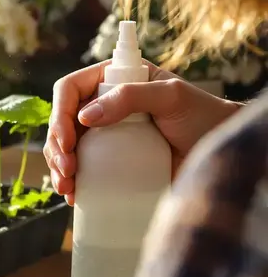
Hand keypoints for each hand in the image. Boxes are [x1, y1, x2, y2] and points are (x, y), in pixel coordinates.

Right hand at [44, 60, 239, 204]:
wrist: (220, 150)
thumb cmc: (202, 116)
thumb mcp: (170, 97)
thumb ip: (131, 96)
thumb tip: (85, 116)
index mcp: (112, 81)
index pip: (70, 90)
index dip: (60, 114)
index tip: (68, 141)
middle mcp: (102, 106)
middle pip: (61, 122)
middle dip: (56, 147)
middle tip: (67, 170)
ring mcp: (104, 136)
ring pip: (64, 147)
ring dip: (57, 167)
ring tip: (67, 187)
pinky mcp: (109, 161)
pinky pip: (80, 169)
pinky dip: (71, 182)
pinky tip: (72, 195)